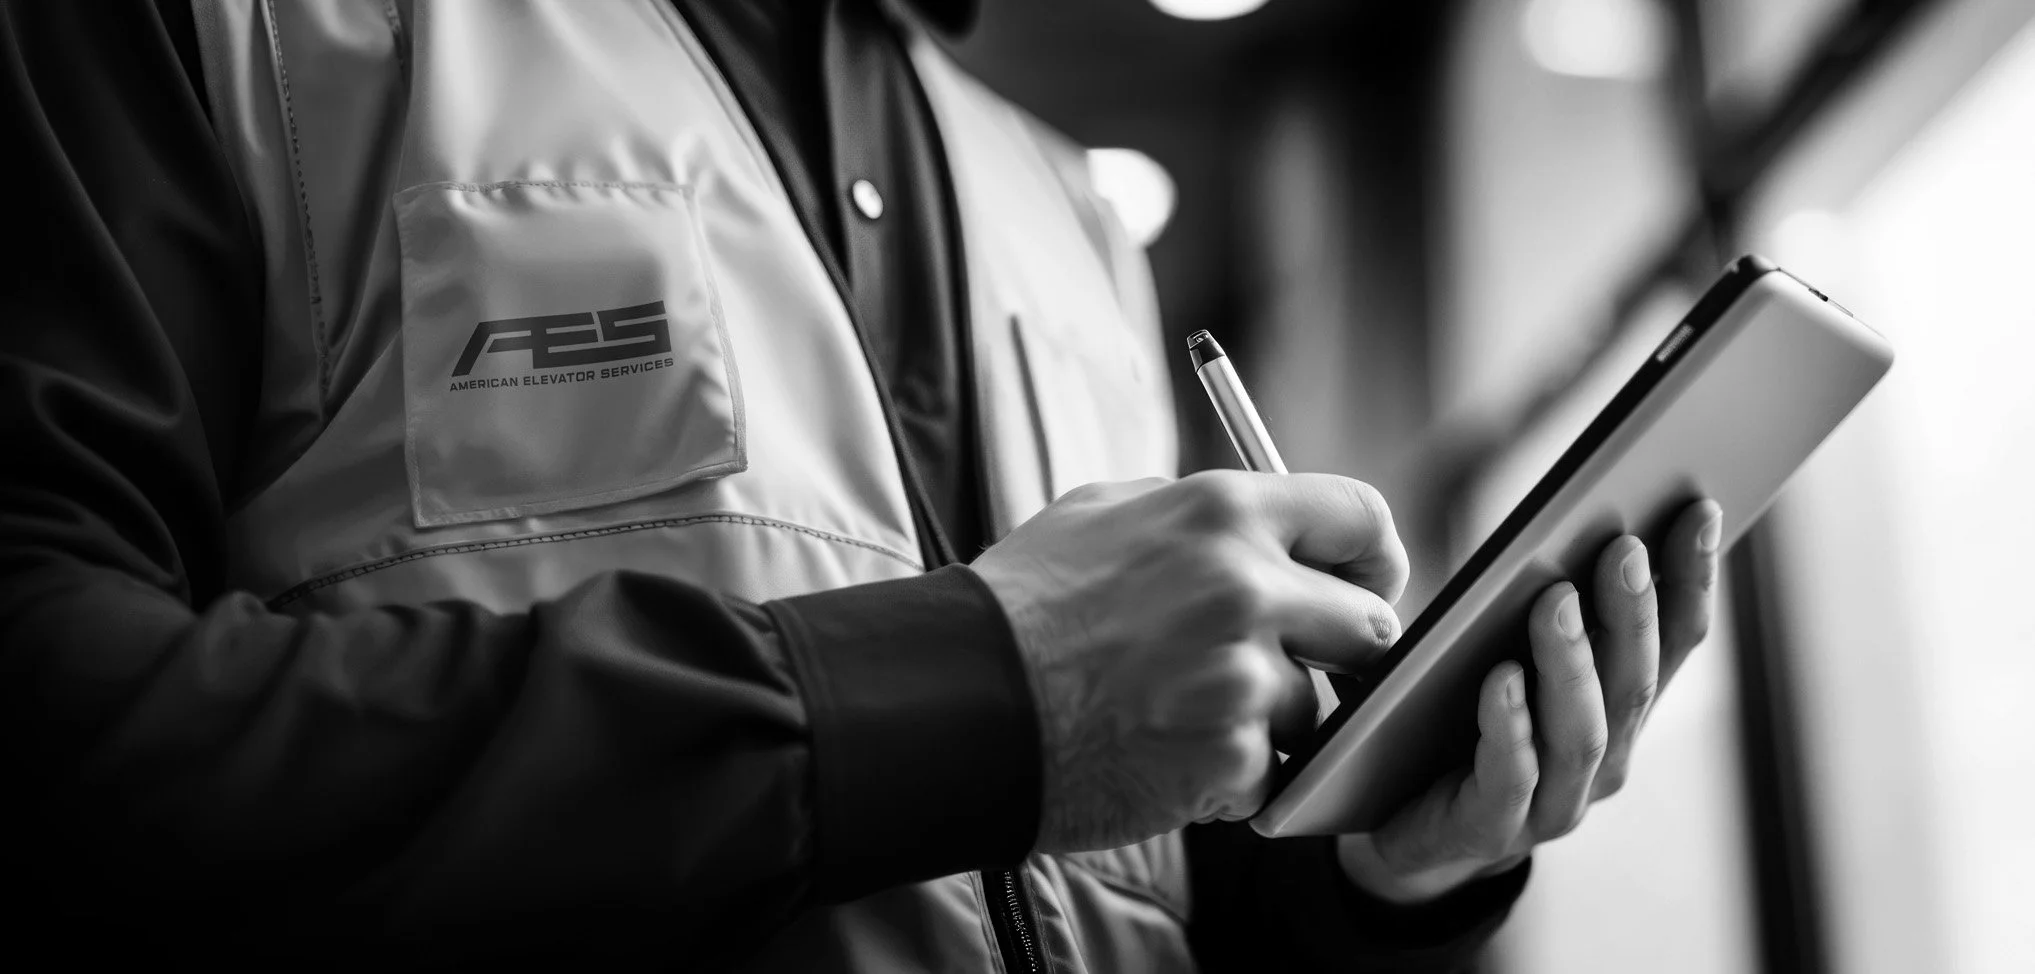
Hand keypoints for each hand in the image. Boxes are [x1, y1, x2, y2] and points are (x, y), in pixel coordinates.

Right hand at [972, 471, 1409, 853]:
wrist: (957, 702)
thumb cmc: (1021, 608)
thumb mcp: (1105, 511)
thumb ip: (1204, 514)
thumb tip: (1274, 525)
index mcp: (1223, 511)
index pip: (1362, 515)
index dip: (1375, 557)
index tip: (1364, 585)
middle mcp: (1246, 587)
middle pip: (1369, 625)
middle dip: (1338, 653)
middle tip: (1285, 668)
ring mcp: (1243, 678)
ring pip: (1315, 709)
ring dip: (1267, 722)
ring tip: (1181, 714)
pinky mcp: (1228, 759)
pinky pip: (1270, 773)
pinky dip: (1228, 777)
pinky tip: (1162, 754)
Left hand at [1335, 500, 1723, 903]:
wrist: (1409, 827)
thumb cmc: (1461, 724)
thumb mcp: (1510, 654)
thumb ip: (1551, 612)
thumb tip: (1574, 521)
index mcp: (1620, 711)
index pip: (1674, 642)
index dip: (1691, 579)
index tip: (1700, 509)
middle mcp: (1603, 759)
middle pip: (1632, 681)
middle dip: (1633, 612)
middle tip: (1624, 546)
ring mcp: (1554, 802)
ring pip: (1580, 731)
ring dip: (1573, 662)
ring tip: (1556, 600)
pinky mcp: (1490, 826)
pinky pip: (1509, 775)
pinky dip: (1510, 725)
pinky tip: (1502, 678)